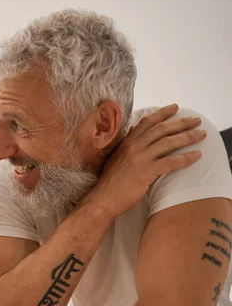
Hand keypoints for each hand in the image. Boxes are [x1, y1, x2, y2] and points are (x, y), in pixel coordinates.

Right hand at [86, 104, 204, 218]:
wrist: (104, 198)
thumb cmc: (110, 180)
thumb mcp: (116, 157)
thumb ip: (127, 144)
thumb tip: (135, 130)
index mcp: (126, 142)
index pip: (147, 122)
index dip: (162, 113)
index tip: (175, 107)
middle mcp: (134, 146)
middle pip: (162, 129)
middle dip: (181, 123)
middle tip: (196, 120)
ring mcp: (140, 158)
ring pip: (169, 143)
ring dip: (188, 137)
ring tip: (202, 135)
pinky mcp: (147, 172)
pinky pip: (171, 162)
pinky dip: (186, 158)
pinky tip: (197, 156)